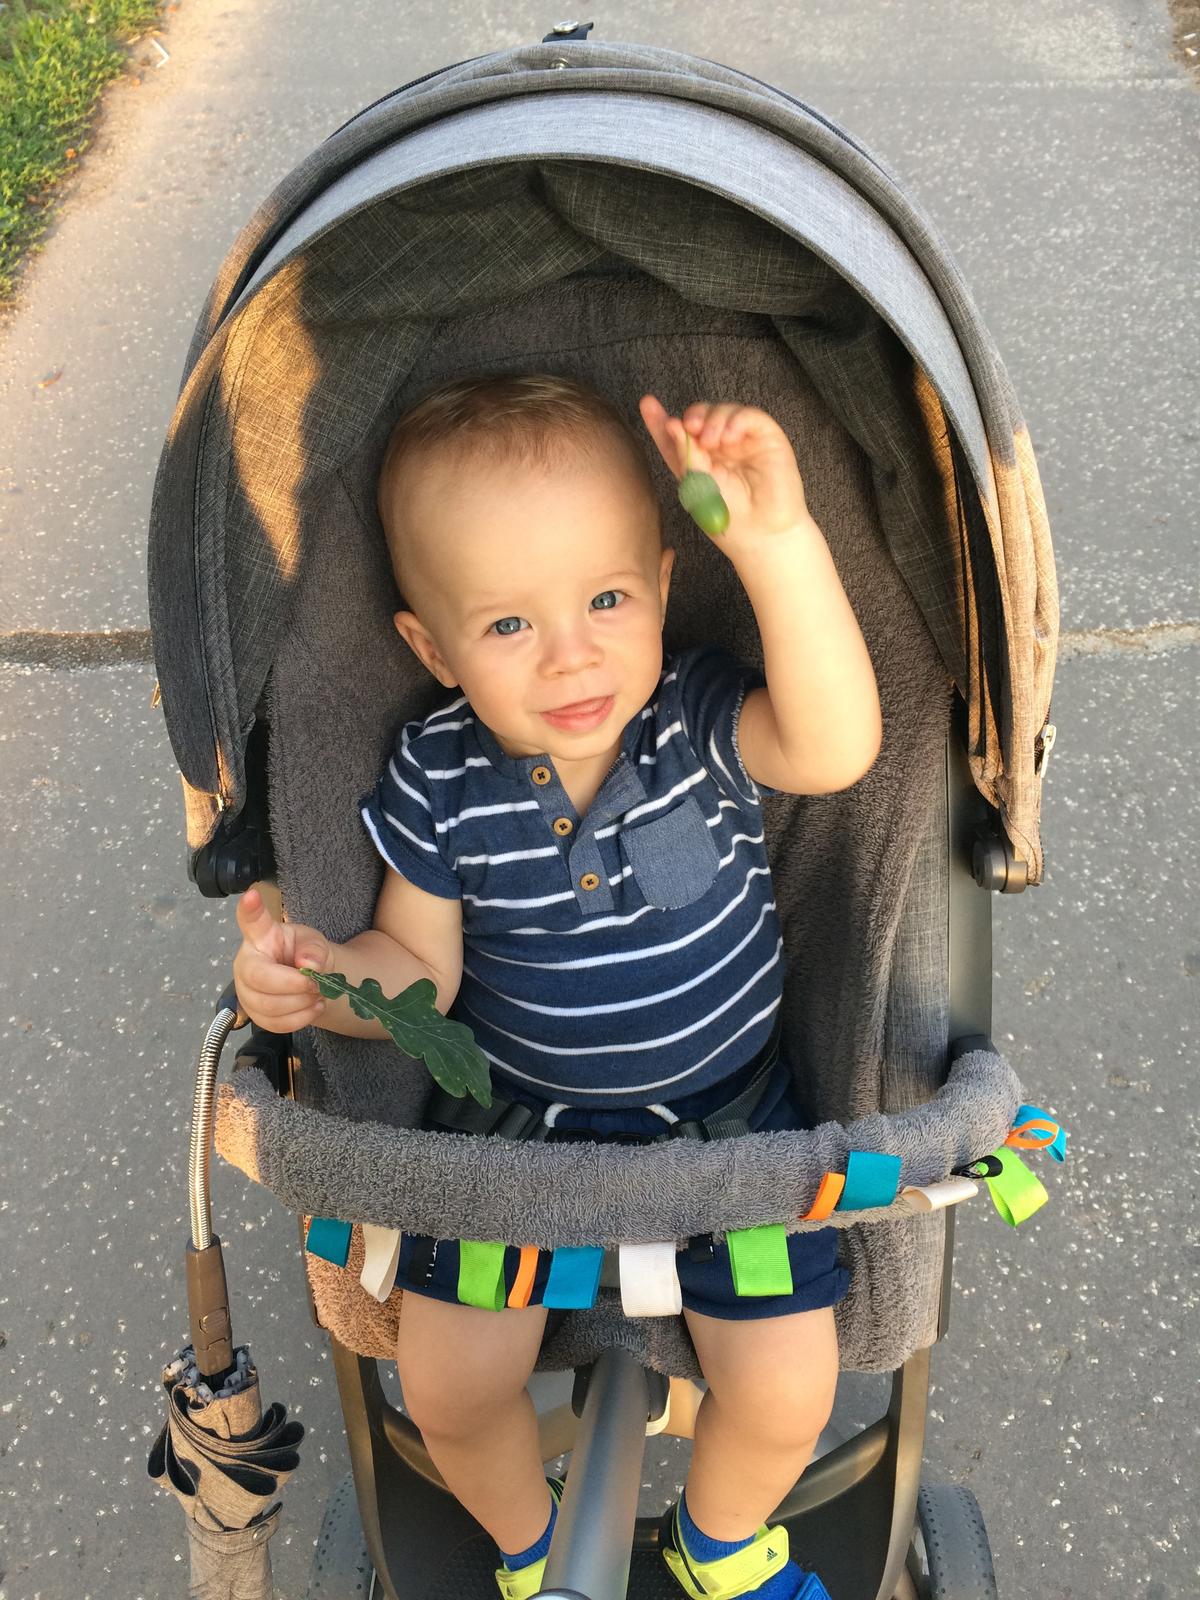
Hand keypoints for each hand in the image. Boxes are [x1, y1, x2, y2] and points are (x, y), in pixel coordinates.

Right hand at [232, 886, 332, 1031]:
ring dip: (300, 1003)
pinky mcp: (255, 1015)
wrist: (308, 981)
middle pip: (259, 978)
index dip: (250, 910)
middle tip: (317, 983)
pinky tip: (312, 1007)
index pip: (251, 921)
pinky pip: (276, 1024)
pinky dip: (300, 1018)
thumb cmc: (305, 955)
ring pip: (269, 1006)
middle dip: (294, 985)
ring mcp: (246, 991)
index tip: (252, 895)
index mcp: (260, 937)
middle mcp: (246, 963)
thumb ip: (314, 950)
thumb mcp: (315, 944)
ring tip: (316, 994)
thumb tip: (308, 966)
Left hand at [638, 395, 811, 545]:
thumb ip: (685, 454)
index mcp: (699, 460)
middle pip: (701, 416)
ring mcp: (743, 441)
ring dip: (713, 419)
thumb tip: (673, 423)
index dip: (660, 419)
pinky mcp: (767, 438)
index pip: (678, 435)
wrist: (760, 534)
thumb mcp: (697, 485)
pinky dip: (736, 420)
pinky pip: (750, 416)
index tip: (647, 403)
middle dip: (693, 416)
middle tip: (689, 428)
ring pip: (724, 411)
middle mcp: (720, 447)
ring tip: (711, 440)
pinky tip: (729, 437)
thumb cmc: (728, 516)